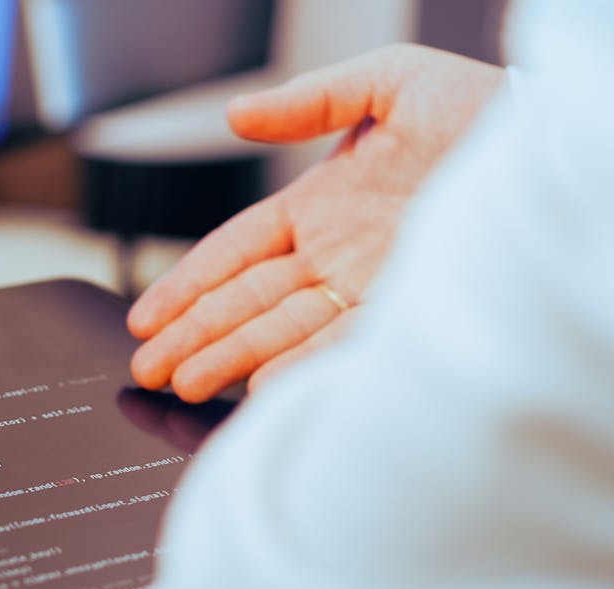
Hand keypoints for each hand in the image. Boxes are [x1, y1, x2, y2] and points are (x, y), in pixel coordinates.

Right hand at [127, 44, 504, 401]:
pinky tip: (260, 384)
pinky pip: (341, 345)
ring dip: (229, 357)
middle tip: (147, 366)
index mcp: (322, 205)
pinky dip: (298, 365)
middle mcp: (338, 255)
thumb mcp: (391, 83)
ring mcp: (369, 287)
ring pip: (280, 329)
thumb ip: (311, 100)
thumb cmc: (488, 113)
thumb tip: (237, 116)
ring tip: (184, 382)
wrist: (563, 153)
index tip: (147, 314)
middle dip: (191, 334)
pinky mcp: (407, 312)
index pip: (235, 252)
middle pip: (244, 301)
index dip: (187, 283)